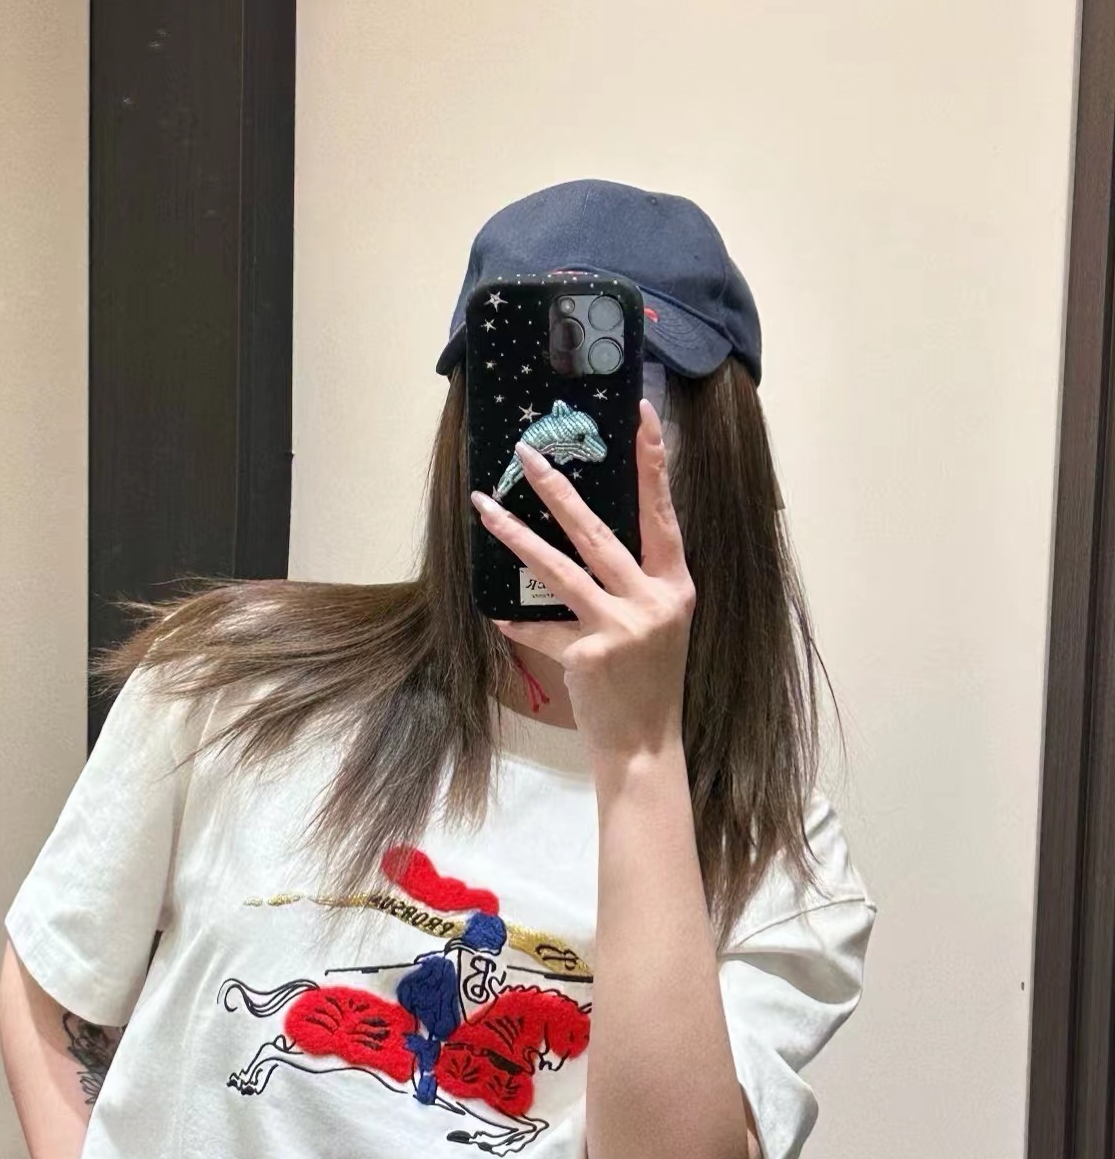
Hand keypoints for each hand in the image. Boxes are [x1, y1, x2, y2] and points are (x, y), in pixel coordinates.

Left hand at [471, 399, 693, 766]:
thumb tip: (584, 540)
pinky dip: (520, 625)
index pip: (663, 511)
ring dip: (517, 536)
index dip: (653, 461)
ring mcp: (620, 627)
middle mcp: (651, 600)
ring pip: (558, 570)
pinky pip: (541, 629)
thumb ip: (631, 585)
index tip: (642, 413)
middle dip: (557, 489)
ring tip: (484, 507)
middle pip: (597, 531)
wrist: (645, 745)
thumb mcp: (655, 625)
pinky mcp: (588, 654)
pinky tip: (499, 616)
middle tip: (526, 454)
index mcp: (674, 585)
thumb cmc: (648, 682)